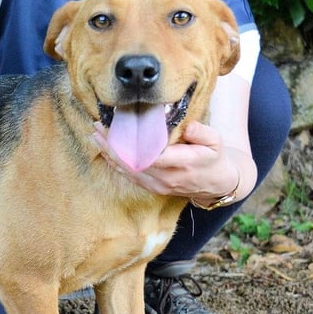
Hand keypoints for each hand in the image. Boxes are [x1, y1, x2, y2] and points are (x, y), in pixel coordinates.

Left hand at [92, 121, 240, 199]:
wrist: (215, 183)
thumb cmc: (214, 158)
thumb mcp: (216, 142)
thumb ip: (202, 133)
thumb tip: (188, 126)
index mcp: (182, 165)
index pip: (152, 156)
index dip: (133, 145)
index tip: (119, 129)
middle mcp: (166, 178)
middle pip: (133, 163)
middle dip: (113, 145)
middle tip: (98, 128)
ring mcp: (157, 185)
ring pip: (127, 171)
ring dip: (109, 153)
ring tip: (95, 135)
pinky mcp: (152, 187)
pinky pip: (129, 176)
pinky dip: (115, 163)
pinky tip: (104, 150)